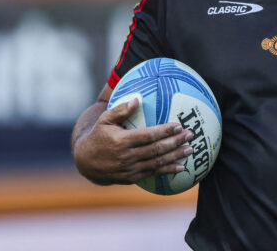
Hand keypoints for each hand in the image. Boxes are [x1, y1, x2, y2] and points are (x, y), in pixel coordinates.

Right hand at [73, 98, 193, 184]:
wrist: (86, 162)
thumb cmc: (99, 135)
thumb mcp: (104, 120)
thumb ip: (120, 110)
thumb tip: (137, 99)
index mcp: (121, 141)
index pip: (148, 135)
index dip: (164, 131)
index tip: (179, 125)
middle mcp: (127, 157)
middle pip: (156, 149)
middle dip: (175, 142)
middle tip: (190, 135)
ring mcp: (130, 169)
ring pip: (157, 162)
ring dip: (176, 156)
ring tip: (190, 149)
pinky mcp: (132, 178)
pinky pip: (153, 173)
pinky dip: (168, 170)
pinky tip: (181, 166)